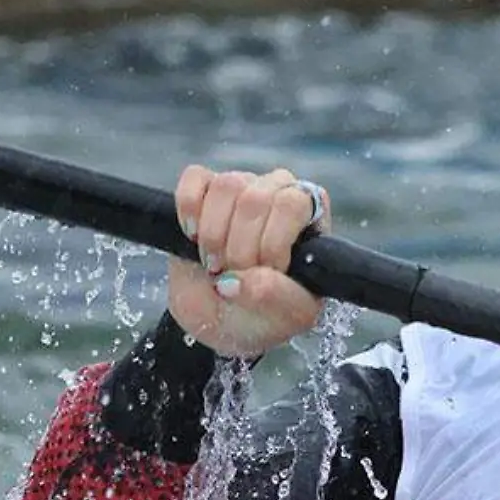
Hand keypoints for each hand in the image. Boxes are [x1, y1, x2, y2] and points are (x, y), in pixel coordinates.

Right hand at [168, 165, 330, 357]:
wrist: (221, 321)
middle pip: (256, 197)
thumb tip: (244, 279)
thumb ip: (277, 297)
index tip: (264, 271)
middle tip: (235, 275)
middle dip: (239, 248)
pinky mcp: (204, 190)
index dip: (271, 241)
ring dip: (213, 235)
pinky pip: (195, 178)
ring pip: (226, 186)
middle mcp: (279, 193)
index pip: (292, 203)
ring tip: (216, 264)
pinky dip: (189, 209)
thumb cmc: (265, 315)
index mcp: (310, 217)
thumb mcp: (287, 316)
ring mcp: (242, 188)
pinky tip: (193, 237)